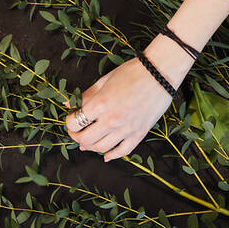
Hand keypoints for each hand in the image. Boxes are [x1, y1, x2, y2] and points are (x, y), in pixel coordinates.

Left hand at [65, 42, 194, 161]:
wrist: (160, 73)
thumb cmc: (132, 72)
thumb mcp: (104, 80)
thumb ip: (86, 95)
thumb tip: (69, 104)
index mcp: (101, 104)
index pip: (74, 122)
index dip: (68, 122)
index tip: (71, 118)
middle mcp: (112, 120)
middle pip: (85, 139)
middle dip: (76, 137)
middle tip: (75, 132)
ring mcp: (126, 129)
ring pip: (101, 148)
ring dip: (90, 147)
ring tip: (87, 142)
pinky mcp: (139, 134)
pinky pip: (122, 151)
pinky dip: (112, 155)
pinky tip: (106, 155)